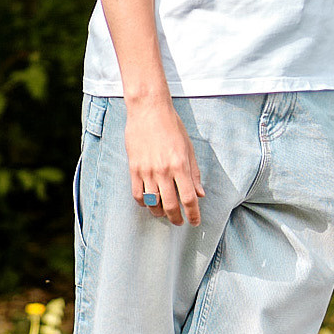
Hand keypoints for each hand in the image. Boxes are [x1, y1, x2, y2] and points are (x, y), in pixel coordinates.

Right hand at [124, 95, 204, 226]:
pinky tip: (149, 203)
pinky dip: (144, 203)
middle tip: (179, 222)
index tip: (194, 222)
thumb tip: (200, 194)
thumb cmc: (172, 126)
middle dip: (176, 218)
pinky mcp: (134, 169)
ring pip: (152, 203)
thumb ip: (194, 173)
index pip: (188, 199)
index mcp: (180, 166)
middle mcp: (164, 171)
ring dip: (160, 213)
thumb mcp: (189, 148)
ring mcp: (147, 171)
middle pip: (170, 205)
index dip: (193, 214)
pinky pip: (137, 194)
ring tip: (165, 213)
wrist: (149, 111)